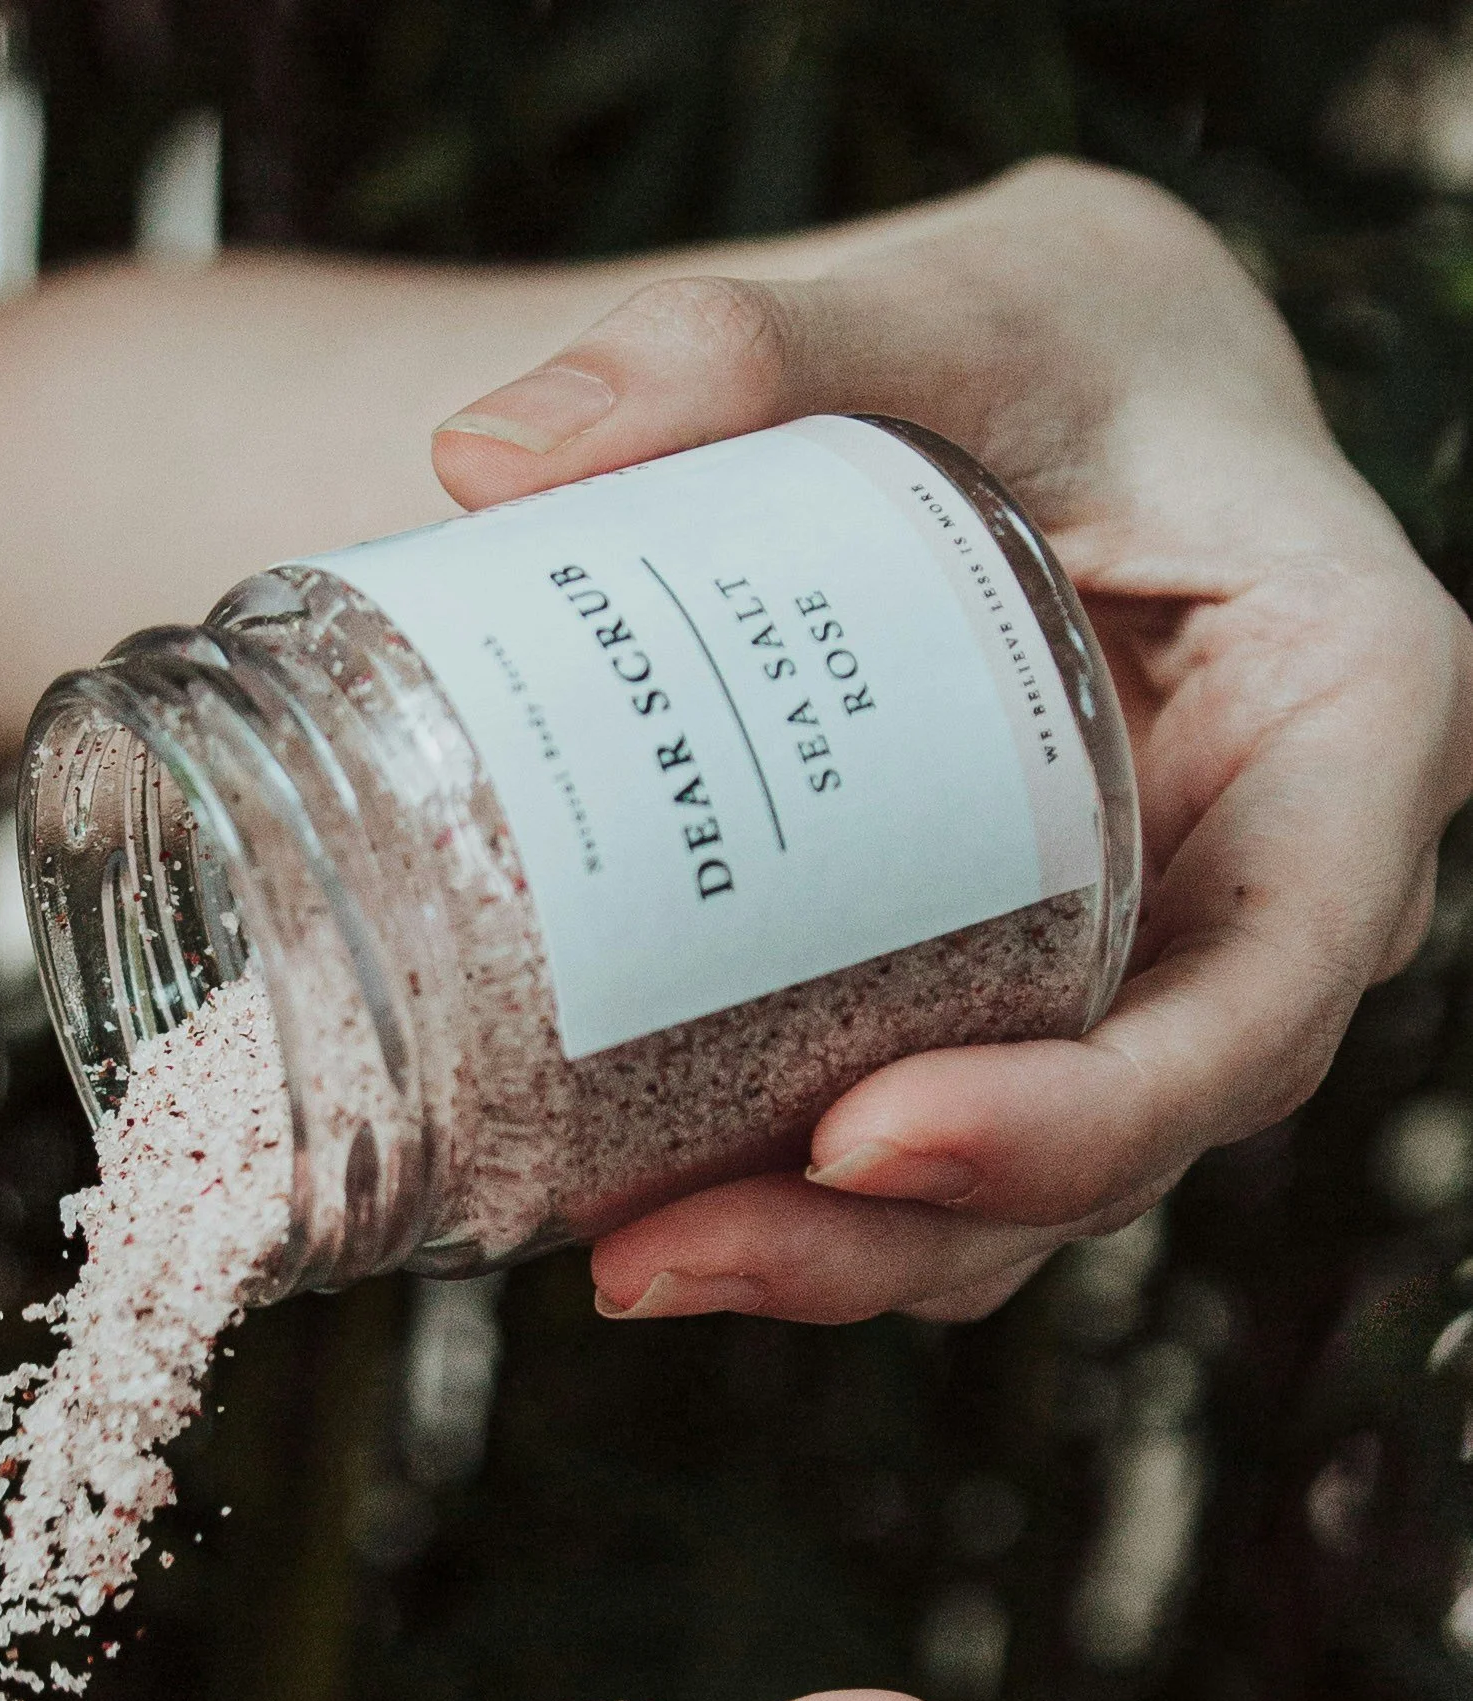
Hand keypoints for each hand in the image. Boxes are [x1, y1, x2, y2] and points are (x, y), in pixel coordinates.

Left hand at [435, 157, 1472, 1324]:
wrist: (1023, 399)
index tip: (866, 1137)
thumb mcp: (949, 306)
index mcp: (1343, 720)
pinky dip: (809, 1201)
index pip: (1271, 978)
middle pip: (1130, 1130)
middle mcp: (1271, 883)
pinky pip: (944, 1144)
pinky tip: (639, 1210)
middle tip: (676, 1249)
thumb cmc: (1047, 344)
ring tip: (631, 1262)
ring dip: (838, 1260)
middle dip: (910, 1232)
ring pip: (1030, 1187)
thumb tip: (488, 456)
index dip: (1092, 1105)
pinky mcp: (1025, 995)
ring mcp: (1147, 963)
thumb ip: (750, 343)